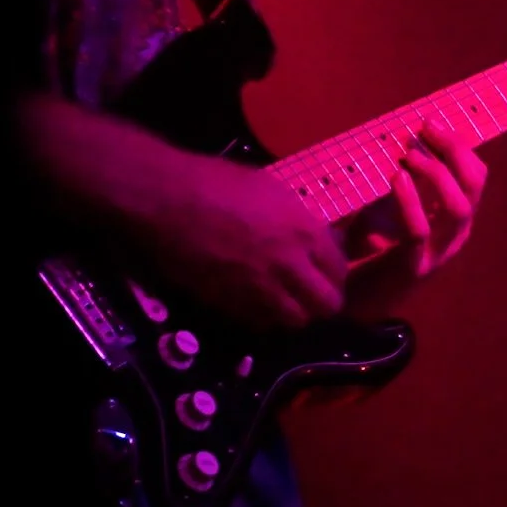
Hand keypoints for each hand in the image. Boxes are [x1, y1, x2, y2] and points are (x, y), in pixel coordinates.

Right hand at [144, 152, 349, 330]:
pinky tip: (256, 303)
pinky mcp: (230, 304)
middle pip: (326, 304)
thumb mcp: (272, 191)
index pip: (339, 270)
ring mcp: (260, 289)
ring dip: (295, 313)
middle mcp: (290, 266)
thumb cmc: (217, 183)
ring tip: (285, 302)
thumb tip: (311, 238)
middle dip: (323, 302)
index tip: (326, 275)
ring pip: (296, 320)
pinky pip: (260, 323)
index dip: (335, 275)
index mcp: (305, 232)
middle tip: (312, 296)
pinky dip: (264, 318)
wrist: (167, 201)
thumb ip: (298, 220)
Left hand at [339, 119, 487, 308]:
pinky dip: (410, 201)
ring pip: (458, 208)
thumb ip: (402, 184)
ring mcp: (438, 254)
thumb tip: (399, 140)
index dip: (459, 146)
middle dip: (454, 151)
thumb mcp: (388, 211)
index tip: (430, 123)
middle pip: (474, 186)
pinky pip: (420, 230)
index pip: (475, 177)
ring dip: (437, 175)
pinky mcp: (413, 269)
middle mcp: (455, 236)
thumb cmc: (369, 254)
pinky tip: (396, 178)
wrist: (353, 305)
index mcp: (454, 220)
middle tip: (426, 129)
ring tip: (410, 155)